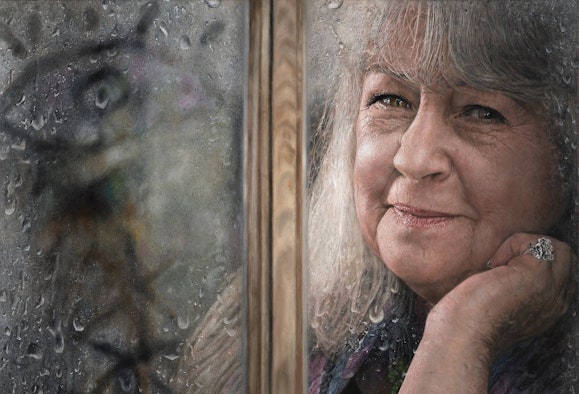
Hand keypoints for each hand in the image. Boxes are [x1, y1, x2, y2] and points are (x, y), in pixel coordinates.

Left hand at [400, 233, 575, 393]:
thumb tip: (502, 268)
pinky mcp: (538, 273)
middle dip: (536, 250)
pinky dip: (511, 244)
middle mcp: (556, 302)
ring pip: (556, 248)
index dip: (535, 262)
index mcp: (548, 312)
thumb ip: (513, 292)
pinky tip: (492, 266)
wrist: (464, 334)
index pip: (559, 276)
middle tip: (505, 262)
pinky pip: (533, 242)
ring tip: (500, 263)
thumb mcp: (501, 307)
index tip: (506, 269)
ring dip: (526, 245)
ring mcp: (550, 287)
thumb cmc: (469, 322)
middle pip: (565, 258)